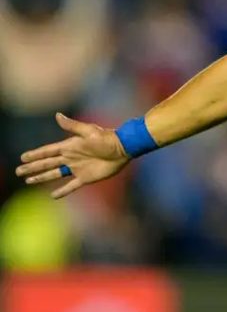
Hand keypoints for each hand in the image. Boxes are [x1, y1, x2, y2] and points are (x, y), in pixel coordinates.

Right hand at [16, 113, 130, 198]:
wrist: (123, 148)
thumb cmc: (107, 138)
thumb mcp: (89, 131)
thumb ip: (72, 126)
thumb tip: (57, 115)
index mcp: (69, 146)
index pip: (47, 151)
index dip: (35, 154)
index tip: (23, 157)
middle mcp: (70, 157)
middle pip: (47, 163)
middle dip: (33, 167)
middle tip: (19, 171)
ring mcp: (77, 168)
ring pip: (55, 174)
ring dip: (42, 177)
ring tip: (28, 181)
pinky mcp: (86, 178)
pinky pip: (71, 186)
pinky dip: (62, 190)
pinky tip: (52, 195)